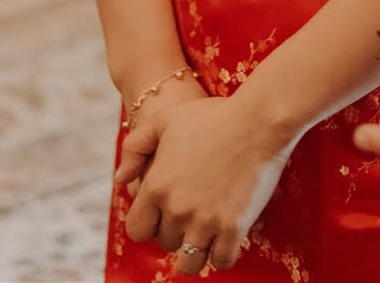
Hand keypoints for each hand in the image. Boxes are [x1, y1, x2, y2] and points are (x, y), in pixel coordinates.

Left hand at [120, 89, 292, 271]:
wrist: (258, 119)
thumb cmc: (212, 115)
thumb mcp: (165, 120)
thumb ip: (135, 147)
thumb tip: (121, 180)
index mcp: (157, 187)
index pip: (137, 230)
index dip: (148, 222)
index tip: (163, 212)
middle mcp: (177, 209)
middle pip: (165, 243)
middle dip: (175, 230)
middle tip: (192, 210)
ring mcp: (205, 222)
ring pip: (189, 263)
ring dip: (195, 250)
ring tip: (206, 232)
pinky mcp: (233, 228)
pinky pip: (221, 262)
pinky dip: (222, 254)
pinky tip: (226, 235)